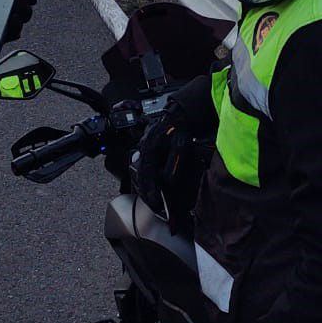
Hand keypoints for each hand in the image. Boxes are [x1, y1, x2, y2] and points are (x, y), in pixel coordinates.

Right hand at [129, 101, 190, 216]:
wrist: (180, 113)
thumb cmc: (180, 127)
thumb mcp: (181, 144)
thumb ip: (174, 163)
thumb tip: (167, 181)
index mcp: (149, 149)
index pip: (146, 176)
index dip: (151, 192)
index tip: (158, 205)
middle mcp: (143, 151)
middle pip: (139, 178)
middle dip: (147, 196)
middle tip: (157, 209)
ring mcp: (144, 152)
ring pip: (139, 175)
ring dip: (146, 190)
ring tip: (155, 203)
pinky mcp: (148, 153)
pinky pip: (143, 171)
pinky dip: (147, 183)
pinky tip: (154, 189)